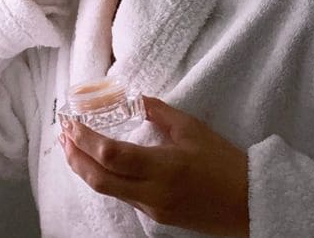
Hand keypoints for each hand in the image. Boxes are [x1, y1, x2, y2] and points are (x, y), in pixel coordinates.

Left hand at [60, 96, 249, 236]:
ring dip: (84, 168)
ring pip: (106, 190)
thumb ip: (158, 111)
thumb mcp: (193, 129)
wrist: (250, 203)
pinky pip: (121, 196)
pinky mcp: (155, 216)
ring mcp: (152, 208)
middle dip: (74, 156)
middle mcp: (152, 192)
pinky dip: (103, 178)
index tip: (71, 122)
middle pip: (98, 178)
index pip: (111, 155)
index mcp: (163, 167)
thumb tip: (131, 97)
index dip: (85, 139)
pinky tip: (99, 164)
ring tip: (72, 147)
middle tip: (62, 135)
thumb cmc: (226, 164)